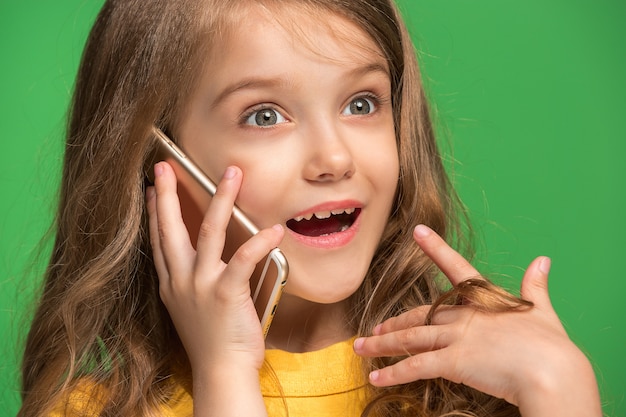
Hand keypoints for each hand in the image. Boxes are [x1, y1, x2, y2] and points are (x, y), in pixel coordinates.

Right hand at [146, 162, 283, 372]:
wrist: (221, 371)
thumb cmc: (212, 341)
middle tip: (163, 166)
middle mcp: (182, 280)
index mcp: (172, 283)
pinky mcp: (226, 293)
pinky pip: (244, 259)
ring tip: (232, 174)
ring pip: (209, 232)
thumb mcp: (191, 308)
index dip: (154, 211)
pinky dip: (260, 242)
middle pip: (170, 228)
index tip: (151, 188)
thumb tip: (203, 259)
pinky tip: (273, 229)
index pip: (159, 240)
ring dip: (221, 199)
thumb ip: (192, 282)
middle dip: (167, 194)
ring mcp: (202, 285)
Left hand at [353, 225, 600, 416]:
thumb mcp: (543, 310)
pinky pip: (415, 366)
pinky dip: (393, 373)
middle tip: (375, 329)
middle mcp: (464, 315)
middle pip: (420, 314)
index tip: (417, 230)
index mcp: (484, 299)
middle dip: (394, 322)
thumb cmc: (551, 345)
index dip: (436, 248)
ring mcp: (457, 337)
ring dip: (382, 344)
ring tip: (360, 348)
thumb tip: (543, 260)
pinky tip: (375, 377)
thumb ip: (536, 285)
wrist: (553, 372)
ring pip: (410, 337)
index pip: (456, 268)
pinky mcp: (453, 361)